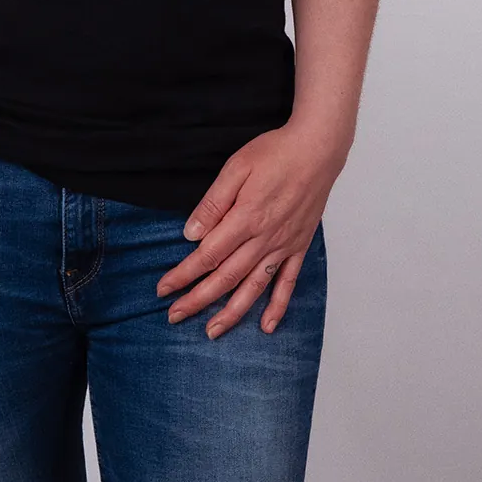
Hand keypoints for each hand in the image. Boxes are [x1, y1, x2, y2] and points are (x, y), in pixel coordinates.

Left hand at [155, 118, 347, 338]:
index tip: (164, 289)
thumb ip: (213, 203)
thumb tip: (191, 234)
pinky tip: (267, 326)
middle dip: (198, 300)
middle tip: (175, 316)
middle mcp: (264, 239)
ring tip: (211, 332)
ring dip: (232, 313)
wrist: (317, 149)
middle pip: (225, 278)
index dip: (183, 275)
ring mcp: (283, 246)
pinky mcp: (299, 246)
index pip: (207, 255)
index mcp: (245, 218)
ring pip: (253, 287)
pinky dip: (278, 307)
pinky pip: (288, 283)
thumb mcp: (236, 168)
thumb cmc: (275, 153)